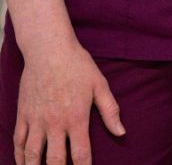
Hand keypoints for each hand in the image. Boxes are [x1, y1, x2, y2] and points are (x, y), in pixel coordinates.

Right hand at [14, 37, 124, 164]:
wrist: (49, 51)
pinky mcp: (22, 115)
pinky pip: (18, 141)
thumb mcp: (100, 85)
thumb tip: (121, 132)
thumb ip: (110, 111)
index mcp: (76, 118)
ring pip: (32, 154)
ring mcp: (36, 120)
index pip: (80, 153)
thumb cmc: (78, 66)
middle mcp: (55, 123)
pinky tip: (23, 164)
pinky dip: (19, 156)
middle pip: (55, 160)